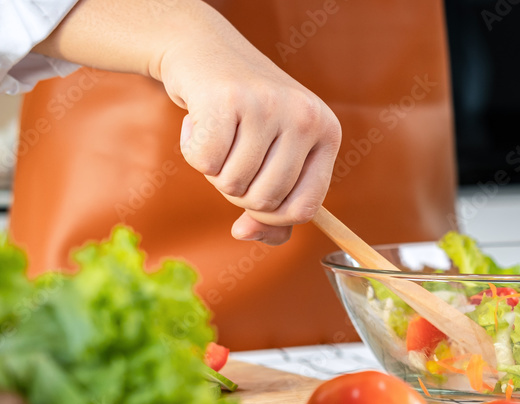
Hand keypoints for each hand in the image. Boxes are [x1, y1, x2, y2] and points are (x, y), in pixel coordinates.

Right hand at [159, 25, 340, 243]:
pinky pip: (204, 163)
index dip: (274, 219)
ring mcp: (269, 106)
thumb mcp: (271, 155)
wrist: (204, 51)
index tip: (252, 211)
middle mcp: (306, 117)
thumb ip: (271, 206)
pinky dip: (192, 151)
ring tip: (218, 136)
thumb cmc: (242, 115)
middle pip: (266, 201)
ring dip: (214, 171)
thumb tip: (246, 235)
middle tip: (231, 159)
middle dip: (238, 193)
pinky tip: (198, 122)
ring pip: (233, 185)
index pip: (306, 207)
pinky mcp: (228, 99)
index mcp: (327, 133)